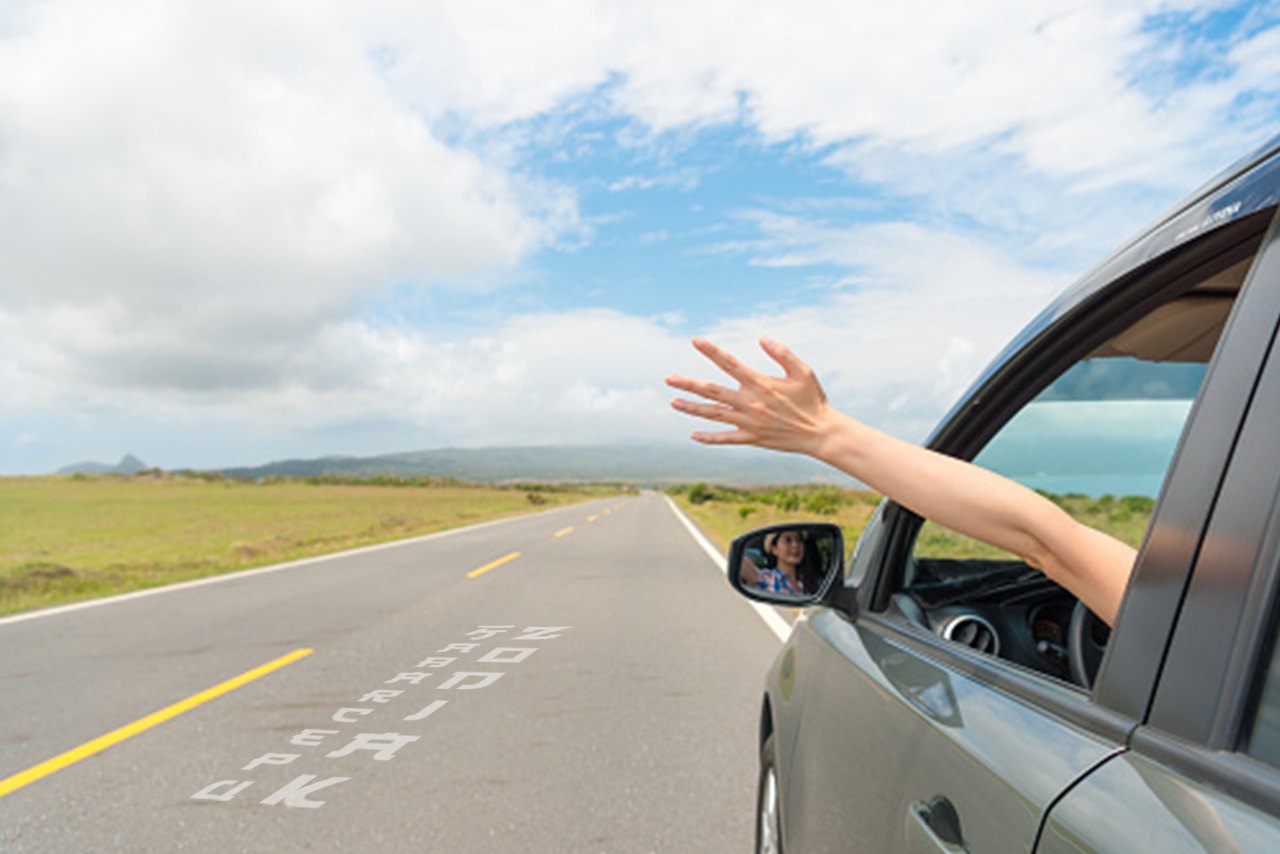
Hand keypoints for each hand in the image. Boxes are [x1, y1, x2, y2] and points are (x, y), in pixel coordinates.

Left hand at [665, 337, 834, 453]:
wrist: (821, 433)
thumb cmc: (813, 400)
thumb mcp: (803, 371)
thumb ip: (782, 353)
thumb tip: (761, 338)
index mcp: (760, 384)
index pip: (730, 364)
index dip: (711, 351)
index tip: (695, 341)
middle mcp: (750, 403)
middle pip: (713, 391)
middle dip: (689, 384)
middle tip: (668, 379)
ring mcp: (749, 423)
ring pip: (714, 414)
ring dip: (692, 408)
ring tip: (673, 402)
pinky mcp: (752, 439)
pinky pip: (726, 439)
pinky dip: (710, 438)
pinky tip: (694, 435)